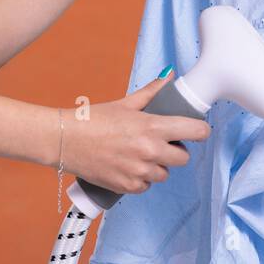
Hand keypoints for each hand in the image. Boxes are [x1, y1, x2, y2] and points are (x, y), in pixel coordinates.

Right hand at [61, 73, 211, 195]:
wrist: (63, 140)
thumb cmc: (92, 120)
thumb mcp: (125, 103)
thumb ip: (152, 92)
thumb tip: (169, 76)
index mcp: (152, 127)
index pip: (195, 131)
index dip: (200, 131)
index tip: (196, 131)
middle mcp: (149, 151)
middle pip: (183, 158)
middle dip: (174, 150)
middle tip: (158, 143)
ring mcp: (139, 171)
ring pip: (164, 174)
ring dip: (156, 166)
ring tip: (137, 155)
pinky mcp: (127, 187)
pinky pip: (146, 186)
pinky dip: (140, 179)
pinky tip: (127, 166)